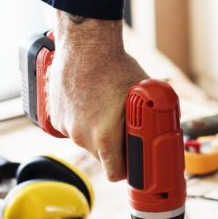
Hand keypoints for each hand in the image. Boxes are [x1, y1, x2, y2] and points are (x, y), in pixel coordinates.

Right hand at [49, 11, 148, 180]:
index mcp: (105, 137)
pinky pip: (72, 128)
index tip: (134, 163)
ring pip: (86, 141)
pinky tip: (89, 103)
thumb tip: (162, 129)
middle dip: (113, 148)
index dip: (127, 170)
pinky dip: (80, 121)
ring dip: (95, 132)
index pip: (115, 174)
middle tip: (123, 129)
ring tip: (104, 110)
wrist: (85, 44)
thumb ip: (149, 118)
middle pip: (102, 157)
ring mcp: (67, 127)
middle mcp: (83, 137)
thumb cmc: (116, 67)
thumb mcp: (141, 95)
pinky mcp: (55, 117)